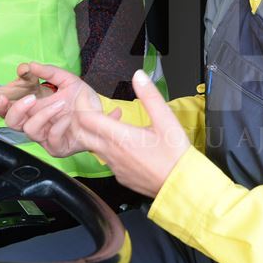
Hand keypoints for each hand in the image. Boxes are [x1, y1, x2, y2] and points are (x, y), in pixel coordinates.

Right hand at [0, 62, 102, 156]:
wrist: (102, 117)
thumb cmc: (83, 102)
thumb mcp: (69, 81)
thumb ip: (49, 72)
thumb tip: (30, 65)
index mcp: (35, 109)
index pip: (10, 110)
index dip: (1, 106)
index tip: (1, 97)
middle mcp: (37, 124)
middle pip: (12, 123)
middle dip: (17, 110)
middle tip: (31, 99)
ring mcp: (46, 137)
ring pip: (30, 130)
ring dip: (44, 114)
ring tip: (61, 104)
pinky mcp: (57, 148)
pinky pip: (51, 139)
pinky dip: (59, 126)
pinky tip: (69, 118)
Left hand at [3, 65, 189, 197]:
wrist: (181, 186)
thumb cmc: (175, 155)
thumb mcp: (166, 120)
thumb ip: (150, 96)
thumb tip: (138, 76)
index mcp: (119, 137)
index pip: (87, 118)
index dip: (82, 103)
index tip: (85, 93)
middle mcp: (111, 153)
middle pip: (81, 133)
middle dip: (81, 116)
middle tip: (90, 104)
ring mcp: (114, 166)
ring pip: (92, 146)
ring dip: (93, 130)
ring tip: (108, 118)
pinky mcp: (120, 175)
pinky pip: (104, 158)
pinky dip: (105, 144)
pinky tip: (121, 140)